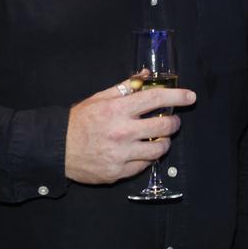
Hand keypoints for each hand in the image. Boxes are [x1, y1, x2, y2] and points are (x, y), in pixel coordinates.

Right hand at [64, 82, 196, 183]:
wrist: (57, 149)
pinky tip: (142, 152)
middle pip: (164, 127)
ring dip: (164, 142)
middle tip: (172, 121)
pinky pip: (145, 166)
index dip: (177, 96)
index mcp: (118, 110)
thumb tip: (146, 76)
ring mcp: (121, 154)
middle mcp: (122, 132)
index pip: (155, 99)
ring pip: (159, 149)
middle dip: (174, 122)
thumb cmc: (79, 121)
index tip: (190, 97)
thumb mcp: (99, 98)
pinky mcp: (119, 172)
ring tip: (160, 138)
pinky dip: (148, 158)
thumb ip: (124, 87)